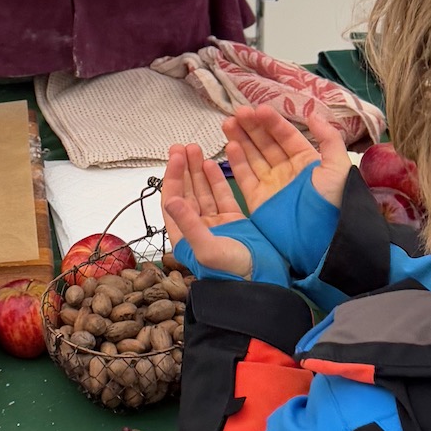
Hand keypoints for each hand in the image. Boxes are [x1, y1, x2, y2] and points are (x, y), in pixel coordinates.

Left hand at [162, 144, 253, 276]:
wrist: (260, 284)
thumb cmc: (230, 272)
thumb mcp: (206, 247)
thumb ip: (188, 223)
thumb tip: (170, 200)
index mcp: (184, 236)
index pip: (173, 200)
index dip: (173, 177)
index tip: (176, 156)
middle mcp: (197, 228)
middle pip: (186, 192)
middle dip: (184, 169)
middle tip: (183, 146)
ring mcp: (216, 223)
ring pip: (203, 191)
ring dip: (198, 171)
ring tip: (195, 148)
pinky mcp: (234, 221)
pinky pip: (221, 196)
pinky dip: (215, 180)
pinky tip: (211, 164)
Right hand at [225, 104, 351, 211]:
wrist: (324, 239)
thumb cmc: (334, 201)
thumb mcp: (338, 167)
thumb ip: (328, 139)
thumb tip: (312, 116)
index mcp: (306, 161)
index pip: (285, 135)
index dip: (272, 122)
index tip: (258, 110)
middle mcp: (286, 170)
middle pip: (265, 143)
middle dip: (251, 126)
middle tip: (237, 112)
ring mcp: (271, 184)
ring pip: (252, 156)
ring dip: (240, 138)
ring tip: (228, 123)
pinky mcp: (258, 199)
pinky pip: (245, 176)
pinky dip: (237, 161)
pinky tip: (230, 145)